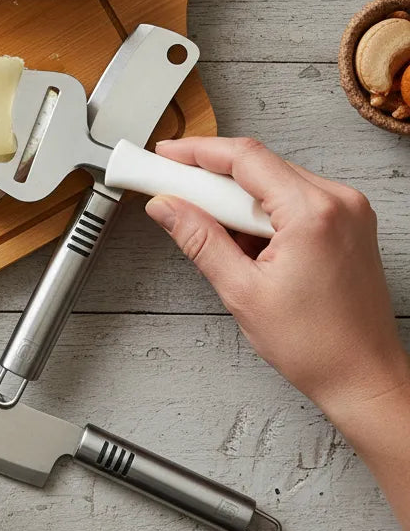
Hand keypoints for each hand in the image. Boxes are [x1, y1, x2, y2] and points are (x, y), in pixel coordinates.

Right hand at [145, 137, 408, 418]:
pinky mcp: (348, 224)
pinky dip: (261, 211)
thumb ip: (199, 239)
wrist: (364, 379)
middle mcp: (338, 202)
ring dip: (236, 199)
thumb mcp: (242, 291)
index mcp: (314, 213)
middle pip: (258, 166)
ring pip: (274, 182)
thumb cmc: (318, 346)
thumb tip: (167, 207)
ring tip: (212, 230)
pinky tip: (244, 241)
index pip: (245, 158)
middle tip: (173, 192)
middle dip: (211, 179)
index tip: (166, 155)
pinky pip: (293, 199)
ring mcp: (348, 212)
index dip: (197, 151)